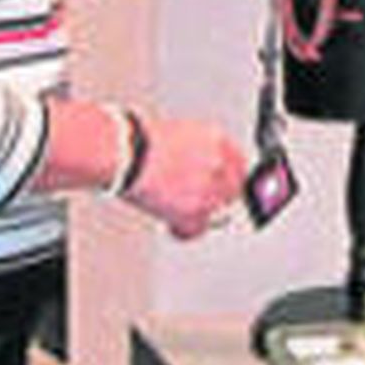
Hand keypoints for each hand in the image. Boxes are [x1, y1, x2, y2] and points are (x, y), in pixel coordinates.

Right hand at [123, 116, 246, 239]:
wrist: (126, 154)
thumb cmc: (140, 141)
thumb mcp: (178, 134)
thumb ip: (197, 152)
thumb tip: (196, 168)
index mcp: (216, 139)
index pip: (238, 164)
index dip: (227, 178)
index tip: (220, 186)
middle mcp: (219, 164)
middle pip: (233, 190)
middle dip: (217, 198)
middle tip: (198, 202)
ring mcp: (210, 189)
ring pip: (218, 212)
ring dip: (200, 214)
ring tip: (176, 210)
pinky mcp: (195, 212)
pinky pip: (197, 229)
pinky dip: (182, 230)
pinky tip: (171, 225)